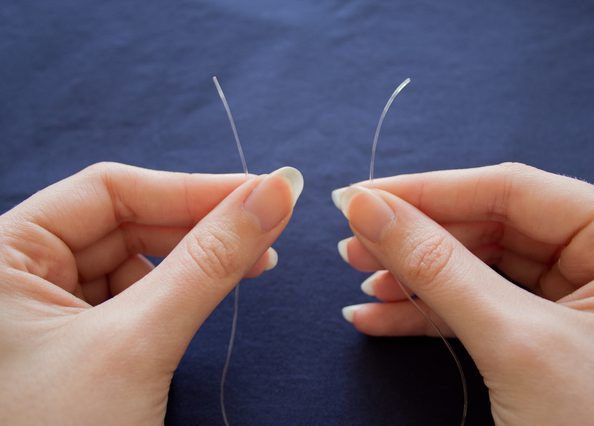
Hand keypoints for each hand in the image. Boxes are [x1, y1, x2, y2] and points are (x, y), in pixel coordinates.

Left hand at [0, 162, 302, 424]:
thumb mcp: (138, 343)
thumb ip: (211, 261)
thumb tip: (275, 192)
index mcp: (0, 255)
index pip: (109, 191)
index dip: (191, 189)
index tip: (261, 193)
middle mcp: (15, 273)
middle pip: (125, 222)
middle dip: (201, 226)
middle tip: (269, 228)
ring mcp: (44, 308)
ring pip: (134, 259)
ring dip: (195, 260)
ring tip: (253, 264)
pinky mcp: (73, 339)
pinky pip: (133, 296)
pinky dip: (178, 292)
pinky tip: (211, 292)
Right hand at [333, 163, 593, 424]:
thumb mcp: (516, 342)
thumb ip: (438, 268)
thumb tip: (368, 207)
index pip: (513, 189)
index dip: (429, 191)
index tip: (363, 197)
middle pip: (490, 227)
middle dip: (416, 241)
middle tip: (354, 243)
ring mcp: (580, 300)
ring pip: (480, 269)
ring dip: (415, 280)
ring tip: (362, 285)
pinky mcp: (551, 337)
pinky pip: (483, 310)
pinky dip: (430, 316)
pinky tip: (379, 318)